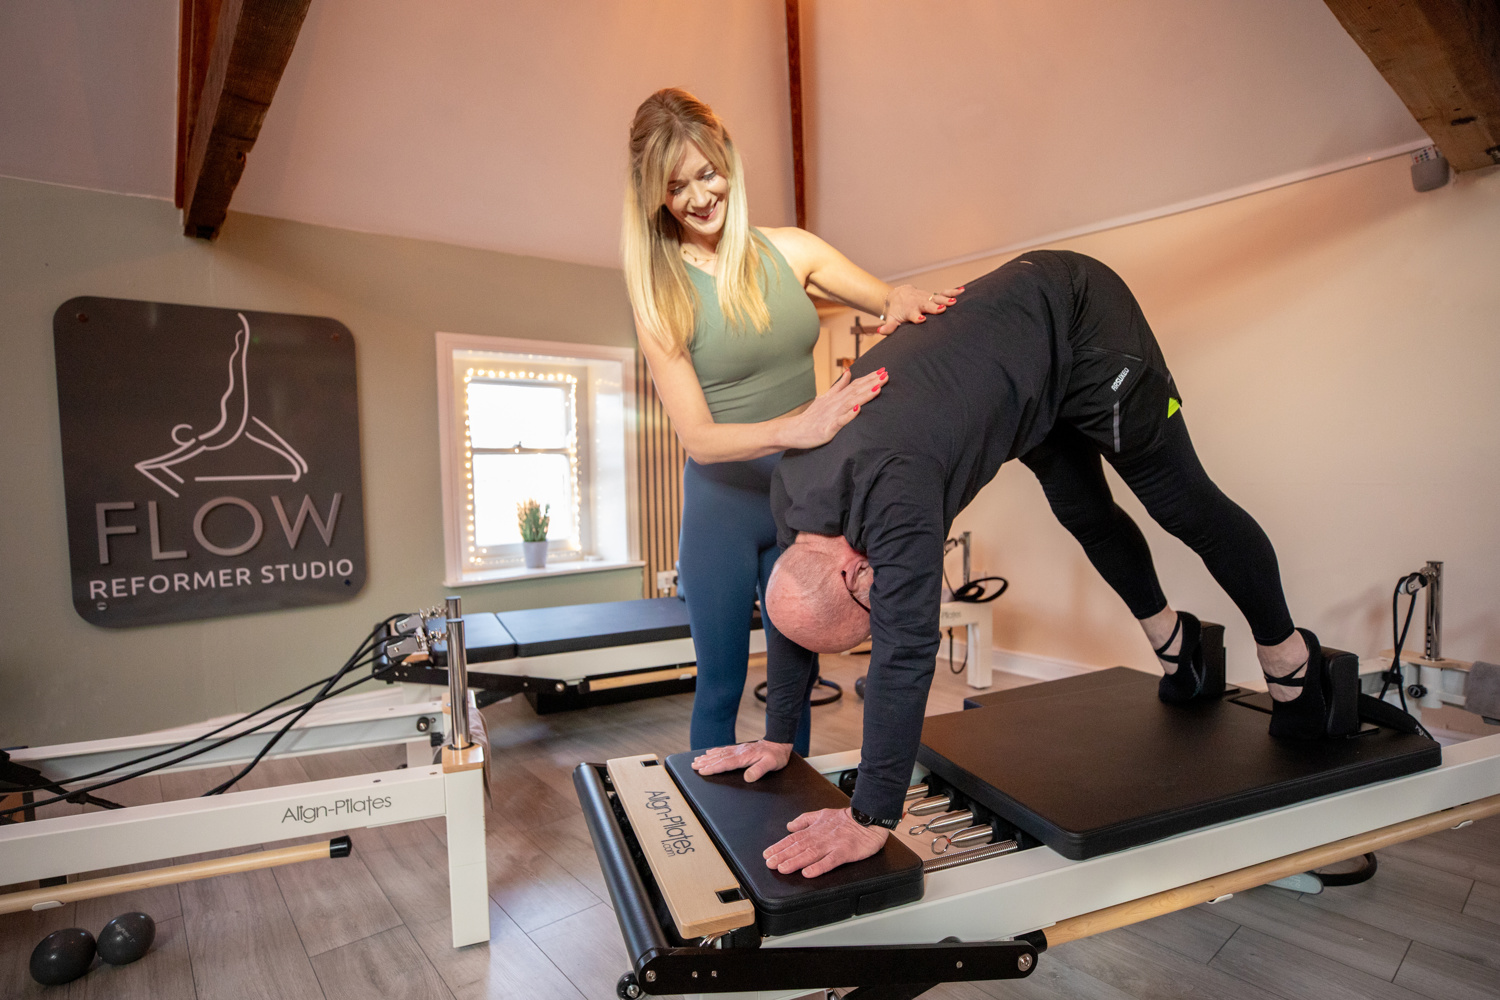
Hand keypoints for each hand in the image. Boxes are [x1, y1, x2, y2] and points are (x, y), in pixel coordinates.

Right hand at [691, 740, 791, 780]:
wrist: (779, 743)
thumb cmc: (776, 755)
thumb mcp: (771, 764)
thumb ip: (759, 770)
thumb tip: (747, 777)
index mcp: (744, 757)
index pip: (726, 764)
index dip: (713, 768)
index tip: (702, 771)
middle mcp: (739, 753)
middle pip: (719, 758)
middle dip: (705, 762)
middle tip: (693, 765)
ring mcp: (739, 750)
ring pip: (720, 754)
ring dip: (707, 757)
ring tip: (697, 760)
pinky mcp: (740, 749)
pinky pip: (724, 750)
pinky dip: (715, 752)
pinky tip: (710, 752)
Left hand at [764, 807, 888, 876]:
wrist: (869, 817)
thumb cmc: (848, 818)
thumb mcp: (822, 814)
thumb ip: (805, 820)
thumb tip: (790, 826)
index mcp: (814, 829)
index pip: (793, 839)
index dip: (779, 847)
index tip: (767, 854)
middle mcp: (820, 837)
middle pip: (798, 847)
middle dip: (783, 856)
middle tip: (770, 864)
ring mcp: (832, 844)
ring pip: (810, 854)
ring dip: (795, 861)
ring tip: (783, 868)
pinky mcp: (844, 852)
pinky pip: (830, 861)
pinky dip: (818, 867)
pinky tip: (809, 873)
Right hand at [782, 368, 887, 449]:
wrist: (793, 430)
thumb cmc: (811, 417)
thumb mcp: (825, 398)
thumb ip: (838, 386)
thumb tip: (849, 372)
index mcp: (835, 397)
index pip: (855, 384)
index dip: (869, 377)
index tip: (883, 370)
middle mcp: (835, 403)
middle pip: (855, 391)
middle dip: (871, 383)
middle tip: (886, 375)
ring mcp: (831, 415)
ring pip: (850, 403)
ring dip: (864, 395)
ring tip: (877, 388)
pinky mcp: (828, 429)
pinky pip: (839, 421)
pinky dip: (849, 415)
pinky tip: (858, 409)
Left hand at [877, 284, 963, 334]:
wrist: (898, 295)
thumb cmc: (896, 311)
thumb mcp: (891, 319)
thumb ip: (889, 326)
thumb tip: (880, 332)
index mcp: (910, 310)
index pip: (913, 314)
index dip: (917, 317)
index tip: (921, 320)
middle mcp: (919, 303)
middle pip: (927, 305)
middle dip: (934, 307)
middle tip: (942, 310)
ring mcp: (927, 298)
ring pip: (937, 298)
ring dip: (946, 299)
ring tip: (955, 301)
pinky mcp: (933, 295)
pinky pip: (943, 293)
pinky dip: (952, 292)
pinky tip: (962, 291)